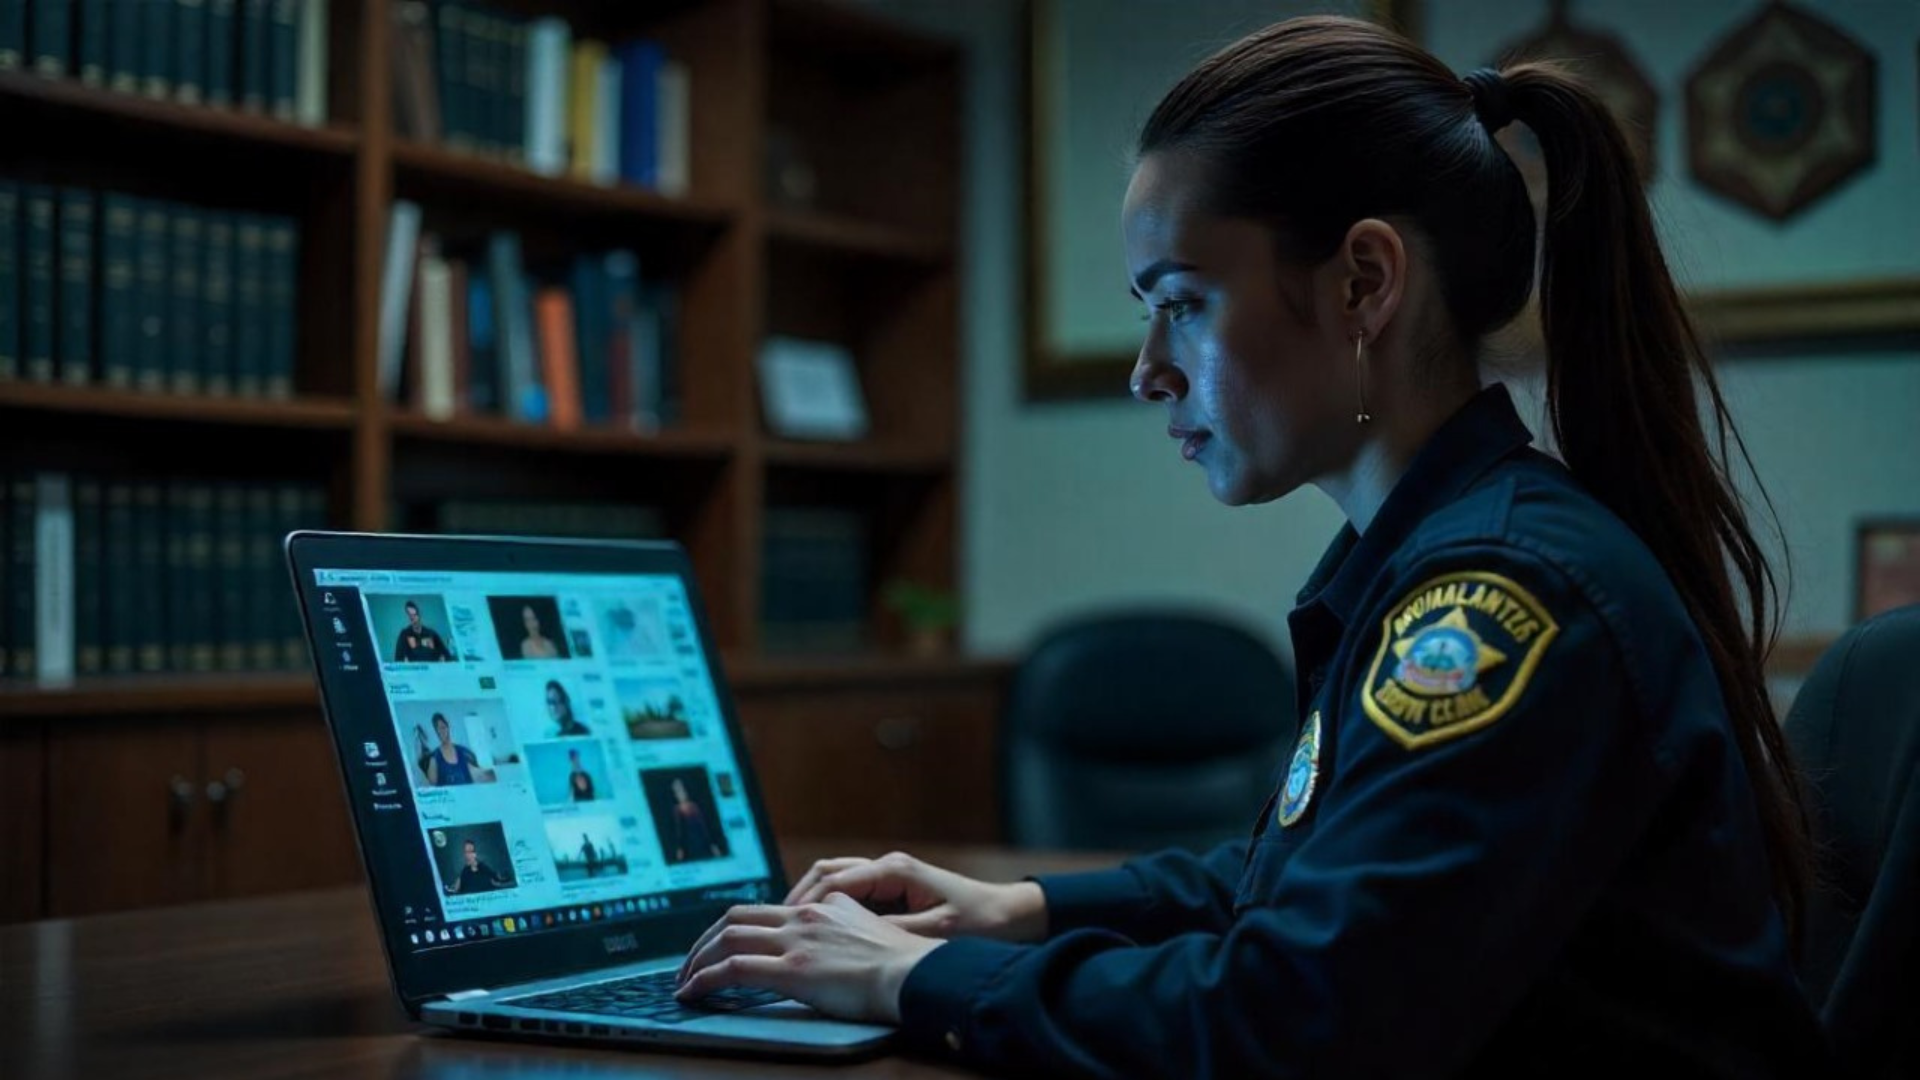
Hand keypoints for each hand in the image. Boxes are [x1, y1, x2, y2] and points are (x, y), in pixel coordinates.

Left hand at [674, 893, 941, 1022]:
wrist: (915, 974)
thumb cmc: (902, 963)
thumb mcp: (867, 930)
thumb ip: (840, 928)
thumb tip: (825, 943)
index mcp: (821, 906)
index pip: (763, 909)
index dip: (733, 928)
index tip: (720, 946)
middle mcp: (804, 917)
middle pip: (735, 917)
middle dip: (703, 941)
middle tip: (689, 964)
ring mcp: (796, 941)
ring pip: (727, 938)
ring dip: (697, 960)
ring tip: (684, 981)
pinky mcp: (793, 969)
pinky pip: (734, 970)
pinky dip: (705, 979)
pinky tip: (693, 993)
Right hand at [785, 851, 1047, 942]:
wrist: (1010, 915)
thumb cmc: (979, 920)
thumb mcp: (936, 931)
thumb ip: (894, 932)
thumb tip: (854, 940)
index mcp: (894, 870)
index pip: (835, 880)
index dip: (807, 903)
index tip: (787, 924)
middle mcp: (887, 867)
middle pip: (827, 872)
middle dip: (800, 897)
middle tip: (779, 924)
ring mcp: (889, 876)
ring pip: (835, 878)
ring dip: (812, 899)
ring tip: (791, 926)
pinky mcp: (892, 889)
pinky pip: (850, 891)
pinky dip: (829, 904)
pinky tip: (820, 929)